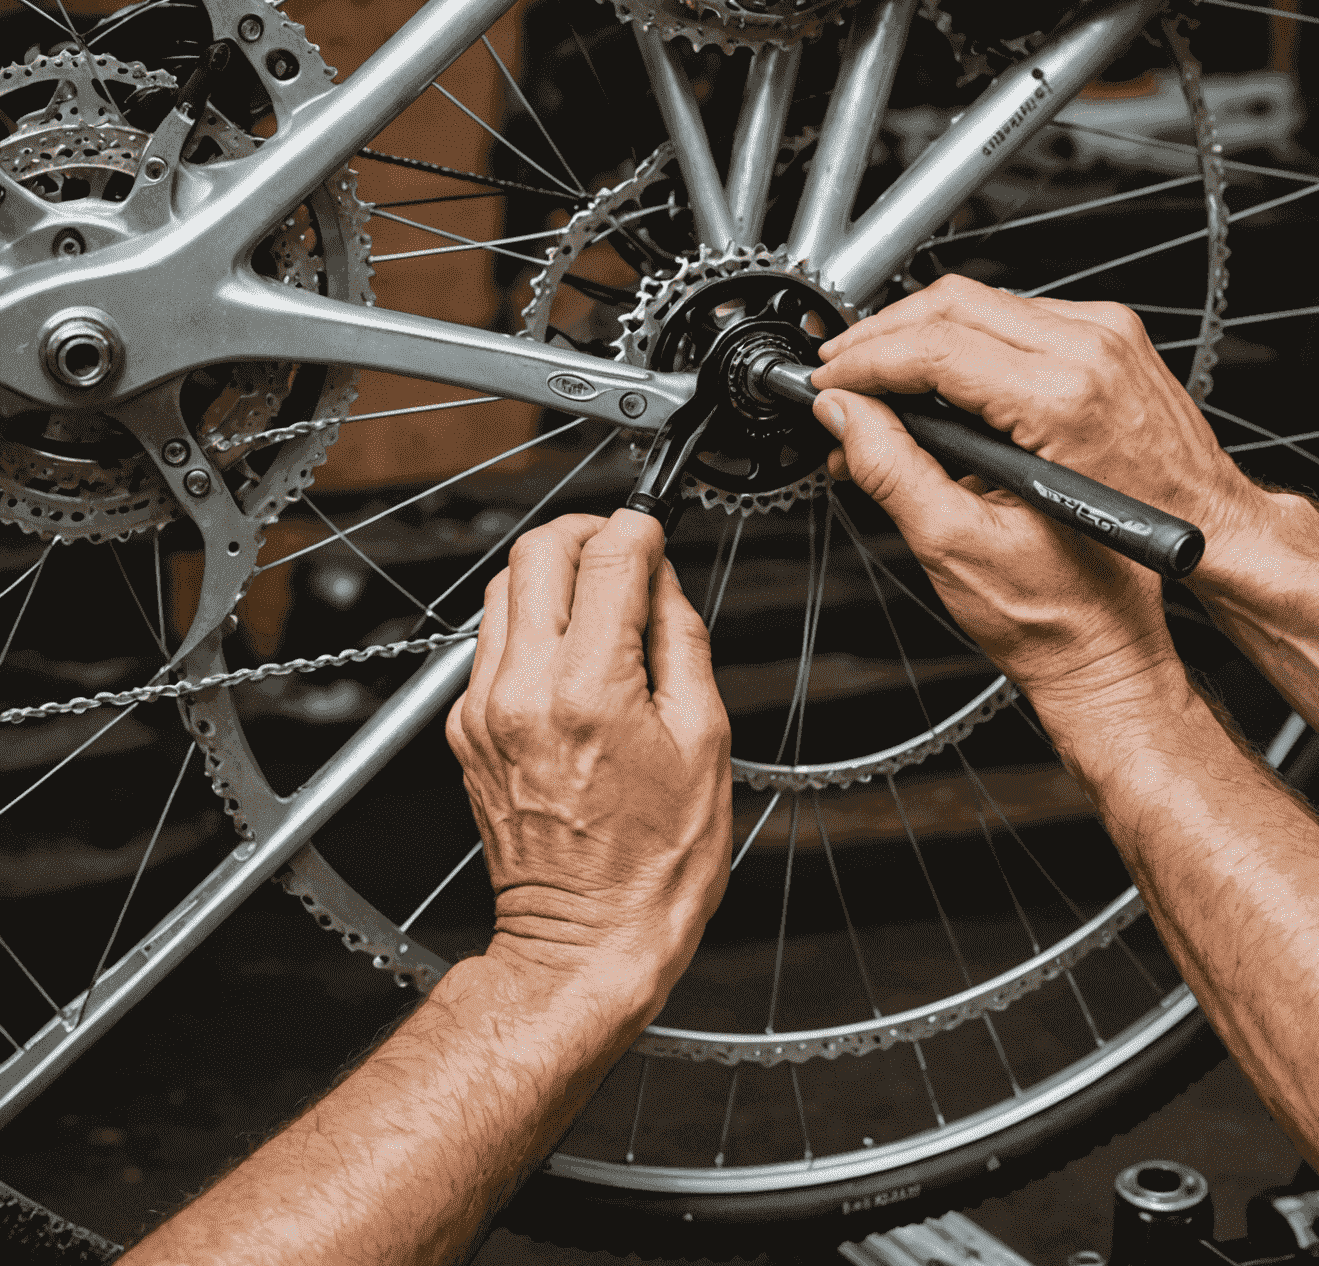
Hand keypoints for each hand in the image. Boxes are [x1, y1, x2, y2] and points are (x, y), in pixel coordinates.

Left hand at [447, 510, 731, 1021]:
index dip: (640, 526)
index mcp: (589, 691)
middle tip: (624, 547)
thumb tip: (662, 580)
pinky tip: (572, 653)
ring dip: (553, 573)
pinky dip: (531, 625)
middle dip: (587, 532)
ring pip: (503, 588)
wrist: (586, 940)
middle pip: (537, 551)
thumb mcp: (705, 740)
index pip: (608, 557)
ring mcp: (482, 710)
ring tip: (601, 599)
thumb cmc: (654, 862)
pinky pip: (492, 643)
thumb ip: (680, 640)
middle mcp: (522, 691)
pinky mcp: (464, 731)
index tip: (655, 526)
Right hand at [816, 276, 1264, 555]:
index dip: (864, 363)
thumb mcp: (968, 543)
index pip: (934, 348)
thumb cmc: (1093, 583)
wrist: (1186, 562)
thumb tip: (845, 418)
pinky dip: (962, 345)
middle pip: (953, 304)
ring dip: (917, 339)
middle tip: (837, 375)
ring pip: (982, 302)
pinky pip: (1015, 319)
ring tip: (874, 387)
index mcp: (1062, 399)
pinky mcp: (1110, 339)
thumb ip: (892, 469)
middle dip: (881, 338)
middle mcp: (1092, 350)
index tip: (827, 383)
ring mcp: (1107, 336)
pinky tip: (932, 385)